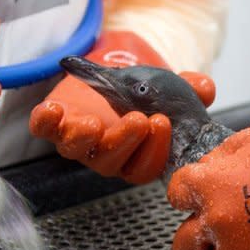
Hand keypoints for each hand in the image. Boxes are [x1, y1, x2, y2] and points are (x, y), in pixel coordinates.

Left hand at [30, 30, 214, 183]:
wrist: (107, 81)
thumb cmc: (140, 96)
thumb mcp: (169, 90)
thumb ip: (190, 90)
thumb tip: (205, 88)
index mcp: (134, 156)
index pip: (144, 168)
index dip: (153, 151)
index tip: (163, 123)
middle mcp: (105, 155)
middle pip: (111, 164)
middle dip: (125, 143)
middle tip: (140, 119)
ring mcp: (78, 142)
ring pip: (77, 151)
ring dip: (85, 138)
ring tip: (95, 123)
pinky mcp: (54, 126)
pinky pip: (44, 131)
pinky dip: (45, 121)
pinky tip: (54, 109)